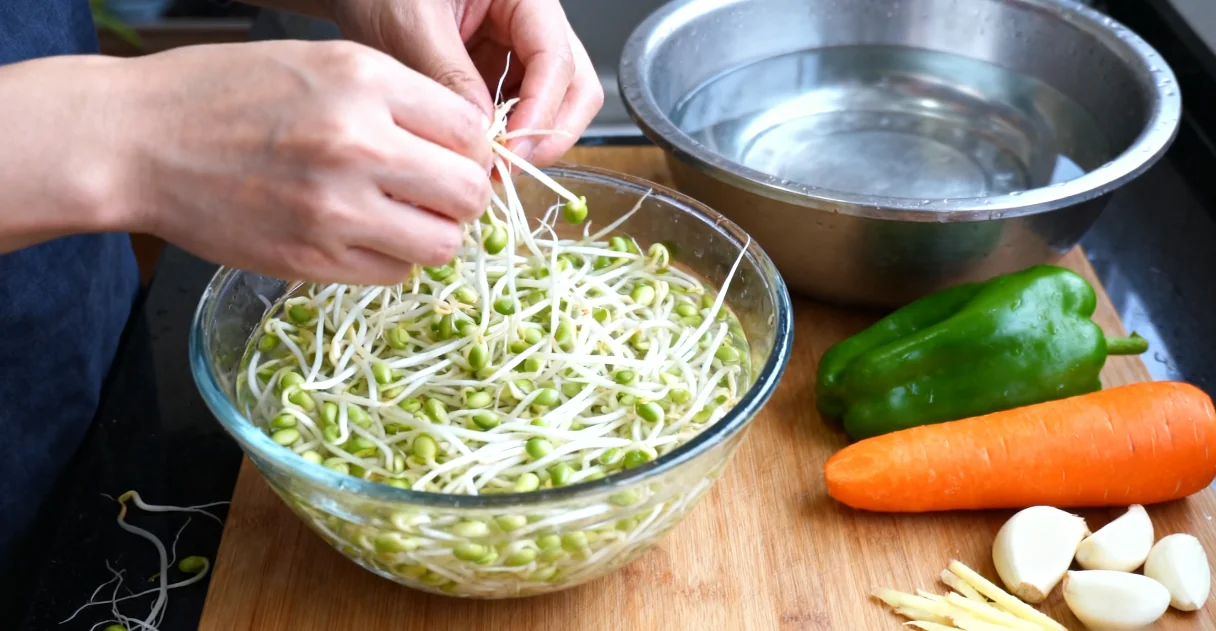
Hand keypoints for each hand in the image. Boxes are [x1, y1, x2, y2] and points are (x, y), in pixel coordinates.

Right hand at [102, 41, 492, 284]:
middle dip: (462, 196)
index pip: (473, 131)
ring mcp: (335, 211)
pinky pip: (395, 274)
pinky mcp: (312, 261)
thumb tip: (467, 143)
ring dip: (433, 234)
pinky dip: (392, 260)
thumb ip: (400, 98)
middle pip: (469, 194)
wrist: (137, 141)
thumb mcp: (322, 63)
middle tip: (436, 192)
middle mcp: (357, 146)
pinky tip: (362, 235)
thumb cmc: (225, 93)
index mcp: (365, 83)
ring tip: (401, 216)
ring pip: (441, 245)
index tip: (455, 156)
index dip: (472, 149)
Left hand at [331, 0, 602, 165]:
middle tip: (509, 166)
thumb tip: (481, 133)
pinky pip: (520, 113)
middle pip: (575, 88)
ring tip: (490, 164)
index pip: (557, 60)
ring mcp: (519, 52)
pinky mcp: (500, 75)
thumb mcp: (412, 25)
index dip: (542, 111)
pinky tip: (478, 152)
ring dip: (528, 140)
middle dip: (548, 133)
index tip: (512, 149)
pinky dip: (506, 138)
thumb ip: (450, 77)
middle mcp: (533, 24)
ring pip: (553, 106)